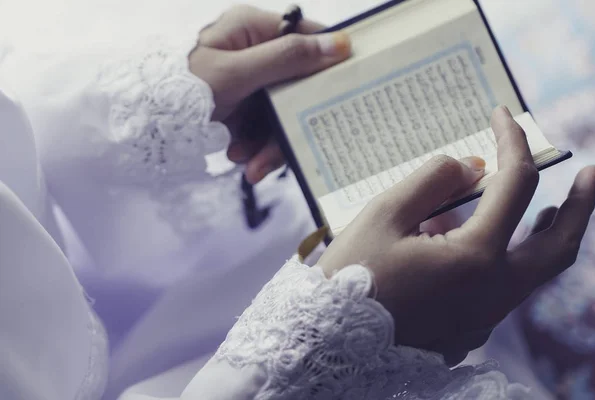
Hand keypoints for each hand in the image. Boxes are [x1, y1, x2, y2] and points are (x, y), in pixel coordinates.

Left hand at [189, 5, 351, 182]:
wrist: (134, 122)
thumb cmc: (179, 87)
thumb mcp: (236, 73)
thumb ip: (286, 59)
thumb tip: (339, 44)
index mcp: (252, 29)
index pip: (306, 37)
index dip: (328, 62)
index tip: (347, 90)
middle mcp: (252, 52)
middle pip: (293, 85)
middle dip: (287, 122)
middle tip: (279, 151)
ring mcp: (244, 81)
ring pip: (277, 111)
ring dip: (267, 142)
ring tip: (249, 163)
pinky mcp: (236, 105)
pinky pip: (259, 125)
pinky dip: (252, 146)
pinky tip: (238, 158)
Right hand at [318, 106, 594, 362]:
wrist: (326, 342)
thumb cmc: (350, 276)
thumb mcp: (384, 216)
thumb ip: (431, 182)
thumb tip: (469, 166)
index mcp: (474, 259)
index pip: (514, 186)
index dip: (512, 143)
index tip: (501, 116)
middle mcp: (492, 293)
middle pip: (558, 247)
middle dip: (581, 206)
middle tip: (592, 175)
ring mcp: (483, 318)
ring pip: (534, 274)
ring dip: (547, 237)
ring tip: (548, 210)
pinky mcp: (467, 331)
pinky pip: (500, 290)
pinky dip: (503, 260)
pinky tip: (477, 244)